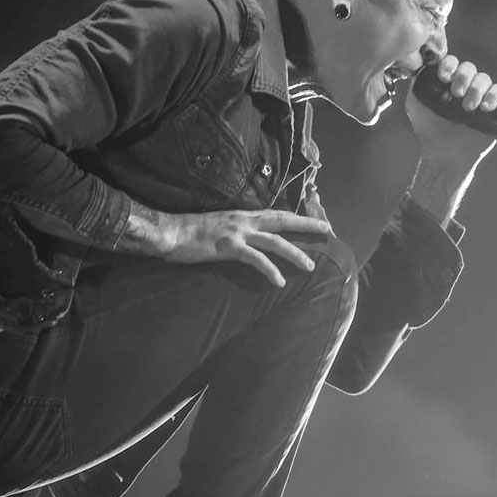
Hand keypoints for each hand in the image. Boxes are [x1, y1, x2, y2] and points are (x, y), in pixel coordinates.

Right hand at [119, 204, 330, 286]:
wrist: (168, 232)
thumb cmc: (190, 232)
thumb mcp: (218, 226)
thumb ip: (236, 230)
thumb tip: (248, 239)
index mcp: (242, 215)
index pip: (275, 214)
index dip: (296, 216)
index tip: (315, 219)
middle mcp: (243, 220)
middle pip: (282, 220)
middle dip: (306, 225)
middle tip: (327, 229)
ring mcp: (237, 232)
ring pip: (274, 241)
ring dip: (294, 253)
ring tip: (310, 266)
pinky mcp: (228, 247)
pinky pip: (255, 259)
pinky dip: (270, 270)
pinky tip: (279, 282)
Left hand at [405, 54, 496, 164]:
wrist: (445, 153)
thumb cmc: (429, 129)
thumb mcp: (415, 104)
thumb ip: (416, 83)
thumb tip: (419, 65)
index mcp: (447, 80)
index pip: (451, 62)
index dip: (449, 65)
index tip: (444, 77)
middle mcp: (464, 84)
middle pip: (468, 67)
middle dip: (463, 77)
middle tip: (456, 93)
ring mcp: (479, 94)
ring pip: (484, 78)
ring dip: (476, 89)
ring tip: (468, 107)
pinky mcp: (494, 106)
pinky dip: (493, 96)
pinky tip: (484, 108)